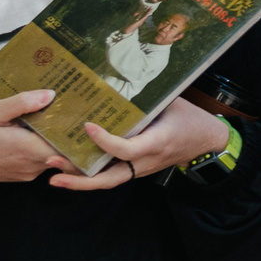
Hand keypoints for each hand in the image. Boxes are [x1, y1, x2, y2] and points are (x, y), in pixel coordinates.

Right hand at [0, 90, 79, 183]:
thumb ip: (22, 104)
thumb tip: (51, 95)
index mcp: (28, 150)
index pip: (68, 146)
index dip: (80, 134)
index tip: (91, 117)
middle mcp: (33, 166)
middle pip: (65, 152)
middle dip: (73, 135)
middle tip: (82, 112)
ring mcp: (27, 173)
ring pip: (54, 158)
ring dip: (60, 142)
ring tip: (66, 118)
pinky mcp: (21, 175)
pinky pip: (41, 161)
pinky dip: (46, 148)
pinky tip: (44, 131)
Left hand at [49, 97, 231, 191]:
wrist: (208, 143)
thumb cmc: (190, 119)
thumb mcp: (172, 103)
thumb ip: (146, 97)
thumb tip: (116, 78)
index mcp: (155, 143)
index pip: (126, 149)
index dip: (105, 141)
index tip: (87, 127)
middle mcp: (145, 162)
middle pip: (109, 179)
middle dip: (80, 177)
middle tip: (52, 166)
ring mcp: (140, 169)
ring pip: (107, 182)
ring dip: (80, 181)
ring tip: (52, 175)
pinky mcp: (137, 170)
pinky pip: (112, 176)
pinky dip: (90, 176)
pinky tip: (70, 170)